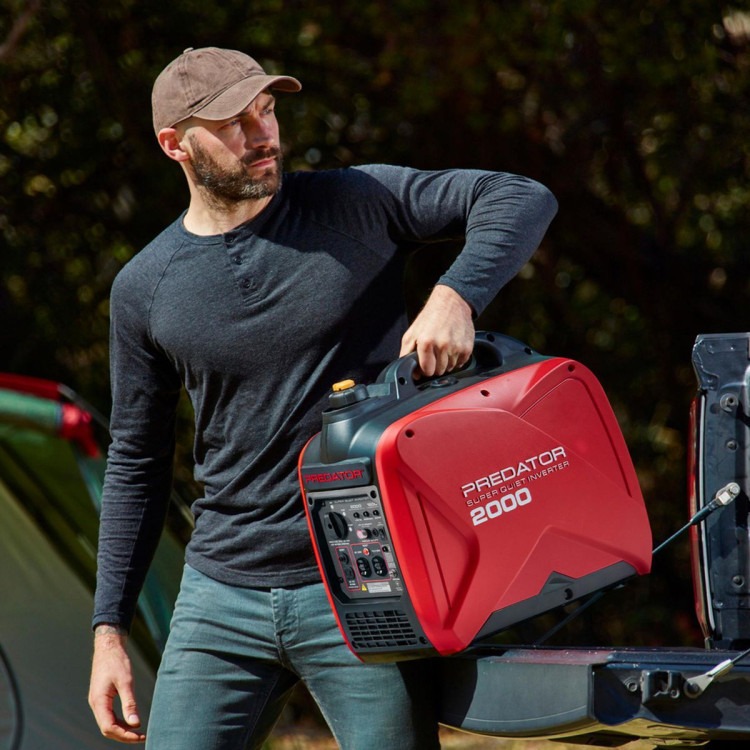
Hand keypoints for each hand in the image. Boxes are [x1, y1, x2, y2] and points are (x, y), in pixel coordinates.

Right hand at [88, 625, 145, 743]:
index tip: (140, 737)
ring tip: (139, 732)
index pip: (109, 728)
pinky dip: (119, 721)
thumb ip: (129, 703)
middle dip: (124, 736)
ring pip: (108, 723)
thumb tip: (135, 723)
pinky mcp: (101, 698)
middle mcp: (95, 704)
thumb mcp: (126, 682)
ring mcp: (97, 701)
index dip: (124, 735)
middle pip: (107, 729)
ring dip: (122, 729)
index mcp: (99, 701)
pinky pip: (109, 715)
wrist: (108, 647)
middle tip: (142, 737)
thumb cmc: (117, 661)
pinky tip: (131, 720)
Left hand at [400, 284, 474, 376]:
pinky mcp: (467, 347)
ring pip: (450, 368)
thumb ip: (406, 353)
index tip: (426, 364)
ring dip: (446, 362)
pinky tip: (452, 347)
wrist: (451, 302)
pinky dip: (456, 358)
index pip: (427, 370)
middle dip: (436, 365)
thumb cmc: (431, 316)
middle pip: (439, 371)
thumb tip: (411, 372)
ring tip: (444, 347)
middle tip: (435, 352)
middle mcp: (442, 345)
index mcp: (426, 342)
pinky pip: (461, 363)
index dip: (425, 369)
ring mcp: (456, 347)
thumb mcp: (412, 332)